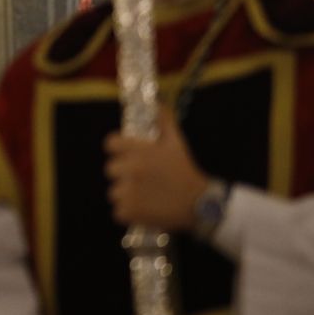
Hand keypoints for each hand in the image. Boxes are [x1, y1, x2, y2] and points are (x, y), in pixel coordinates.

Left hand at [104, 110, 209, 230]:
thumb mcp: (177, 143)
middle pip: (111, 169)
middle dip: (124, 174)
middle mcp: (131, 169)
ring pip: (114, 192)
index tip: (128, 156)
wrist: (202, 204)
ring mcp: (129, 192)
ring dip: (127, 195)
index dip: (119, 150)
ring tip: (146, 196)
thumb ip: (164, 121)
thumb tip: (156, 102)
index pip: (110, 144)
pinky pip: (119, 211)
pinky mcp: (130, 211)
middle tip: (143, 179)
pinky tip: (145, 209)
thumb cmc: (187, 171)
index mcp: (139, 151)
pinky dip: (129, 213)